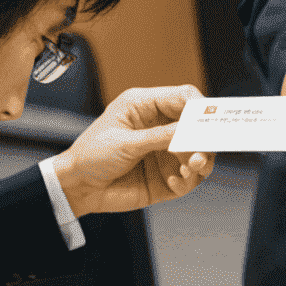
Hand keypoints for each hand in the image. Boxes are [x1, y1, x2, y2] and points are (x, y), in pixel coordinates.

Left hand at [51, 83, 212, 218]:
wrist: (76, 188)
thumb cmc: (90, 156)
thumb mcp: (125, 142)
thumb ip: (160, 137)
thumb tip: (191, 130)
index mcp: (146, 106)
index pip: (183, 98)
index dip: (200, 107)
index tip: (210, 121)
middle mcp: (159, 127)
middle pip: (196, 126)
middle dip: (204, 139)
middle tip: (202, 151)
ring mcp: (164, 152)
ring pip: (199, 153)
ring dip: (200, 161)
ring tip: (192, 167)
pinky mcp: (166, 176)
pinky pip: (188, 178)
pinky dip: (187, 181)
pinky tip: (174, 181)